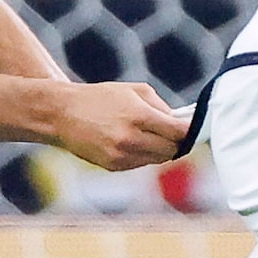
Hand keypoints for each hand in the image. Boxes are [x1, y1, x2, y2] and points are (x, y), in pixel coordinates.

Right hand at [50, 81, 187, 170]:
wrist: (63, 113)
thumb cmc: (101, 98)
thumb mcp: (134, 91)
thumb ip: (161, 106)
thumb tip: (180, 123)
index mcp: (140, 116)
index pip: (178, 132)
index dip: (189, 131)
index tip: (194, 129)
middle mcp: (132, 139)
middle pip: (171, 149)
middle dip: (176, 142)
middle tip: (175, 134)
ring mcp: (122, 155)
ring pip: (158, 159)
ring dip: (160, 150)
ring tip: (151, 136)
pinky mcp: (114, 166)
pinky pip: (140, 164)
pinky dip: (143, 155)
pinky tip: (133, 143)